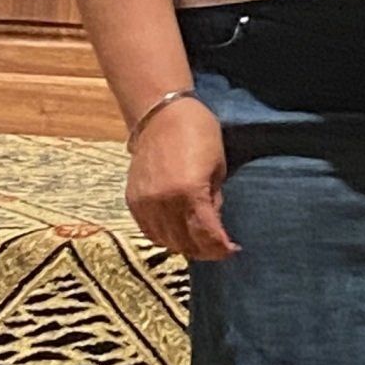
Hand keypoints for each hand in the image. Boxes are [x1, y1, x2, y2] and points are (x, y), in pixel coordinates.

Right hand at [126, 96, 237, 261]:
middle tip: (218, 250)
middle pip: (184, 242)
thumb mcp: (217, 167)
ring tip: (199, 243)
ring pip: (165, 240)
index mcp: (189, 192)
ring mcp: (144, 202)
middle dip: (205, 250)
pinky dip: (163, 237)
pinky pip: (147, 229)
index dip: (220, 248)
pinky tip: (177, 234)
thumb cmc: (198, 133)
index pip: (206, 234)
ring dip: (184, 246)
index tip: (232, 250)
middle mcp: (163, 202)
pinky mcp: (132, 199)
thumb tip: (213, 225)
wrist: (161, 114)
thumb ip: (214, 200)